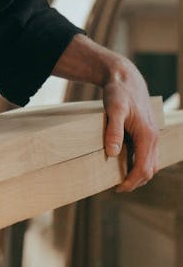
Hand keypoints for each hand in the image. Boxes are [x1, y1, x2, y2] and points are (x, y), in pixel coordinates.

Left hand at [52, 34, 159, 191]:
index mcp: (147, 136)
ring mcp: (152, 135)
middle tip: (118, 187)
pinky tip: (126, 163)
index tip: (117, 188)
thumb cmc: (119, 92)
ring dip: (139, 174)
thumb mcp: (113, 109)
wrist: (126, 77)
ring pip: (151, 163)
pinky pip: (148, 154)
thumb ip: (114, 131)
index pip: (143, 168)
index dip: (131, 182)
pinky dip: (140, 163)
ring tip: (122, 179)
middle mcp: (154, 137)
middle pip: (150, 170)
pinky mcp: (147, 132)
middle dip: (136, 181)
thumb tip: (113, 154)